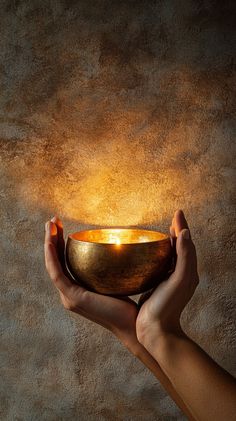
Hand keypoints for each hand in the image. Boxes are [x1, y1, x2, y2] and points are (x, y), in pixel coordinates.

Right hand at [44, 217, 138, 350]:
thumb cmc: (133, 305)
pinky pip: (58, 274)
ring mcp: (69, 296)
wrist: (135, 326)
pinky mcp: (73, 298)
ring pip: (53, 265)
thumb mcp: (120, 280)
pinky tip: (51, 242)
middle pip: (56, 261)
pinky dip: (52, 257)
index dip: (60, 243)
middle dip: (52, 239)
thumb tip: (124, 243)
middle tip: (53, 220)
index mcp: (78, 290)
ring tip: (51, 224)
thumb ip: (115, 265)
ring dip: (49, 243)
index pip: (64, 262)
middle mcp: (70, 293)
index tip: (61, 225)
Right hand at [136, 210, 198, 345]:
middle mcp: (182, 274)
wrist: (156, 331)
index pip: (187, 243)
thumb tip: (185, 232)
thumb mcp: (179, 279)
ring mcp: (171, 281)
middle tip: (172, 218)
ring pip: (173, 256)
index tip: (177, 213)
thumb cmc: (167, 306)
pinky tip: (150, 254)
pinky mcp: (160, 286)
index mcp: (187, 271)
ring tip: (163, 233)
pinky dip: (161, 254)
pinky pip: (163, 265)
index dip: (182, 226)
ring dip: (170, 242)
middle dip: (178, 231)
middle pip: (182, 247)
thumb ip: (185, 256)